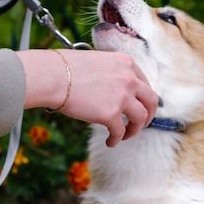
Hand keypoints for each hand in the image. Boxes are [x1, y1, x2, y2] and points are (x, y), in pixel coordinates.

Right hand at [17, 49, 158, 146]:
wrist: (52, 76)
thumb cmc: (65, 68)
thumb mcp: (97, 61)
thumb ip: (111, 73)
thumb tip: (112, 90)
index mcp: (126, 63)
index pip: (144, 83)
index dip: (143, 98)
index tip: (138, 106)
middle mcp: (129, 78)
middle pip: (152, 101)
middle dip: (149, 115)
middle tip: (140, 124)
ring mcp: (123, 96)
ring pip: (142, 118)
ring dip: (135, 129)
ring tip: (124, 135)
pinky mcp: (111, 114)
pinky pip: (120, 131)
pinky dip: (116, 139)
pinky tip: (110, 142)